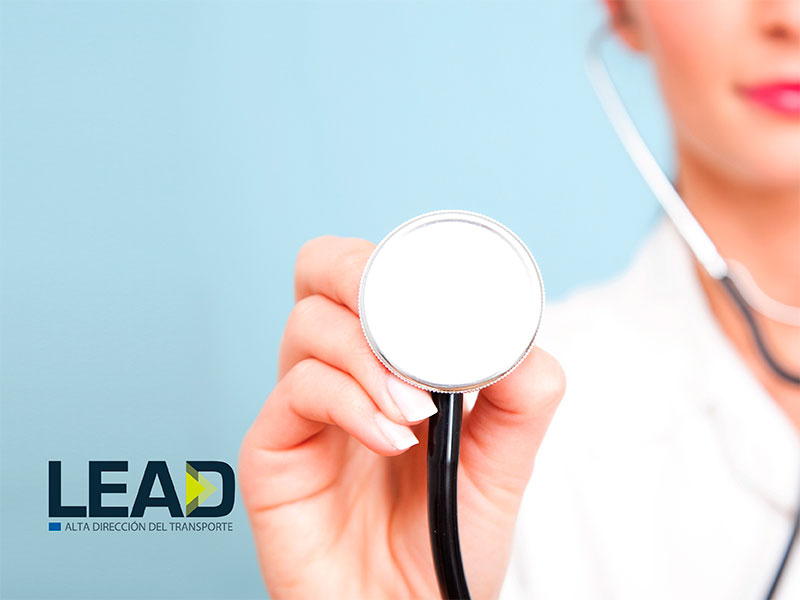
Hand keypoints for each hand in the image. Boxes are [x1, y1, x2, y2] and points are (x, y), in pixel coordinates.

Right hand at [239, 235, 564, 598]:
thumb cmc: (446, 541)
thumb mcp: (502, 462)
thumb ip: (519, 397)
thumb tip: (521, 338)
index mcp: (389, 359)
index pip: (378, 273)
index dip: (406, 261)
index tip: (457, 295)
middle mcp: (340, 369)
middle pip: (322, 268)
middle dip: (363, 273)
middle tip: (409, 319)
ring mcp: (304, 406)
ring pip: (310, 321)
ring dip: (370, 353)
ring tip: (416, 409)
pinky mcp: (274, 448)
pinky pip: (298, 388)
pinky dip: (350, 401)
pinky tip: (390, 438)